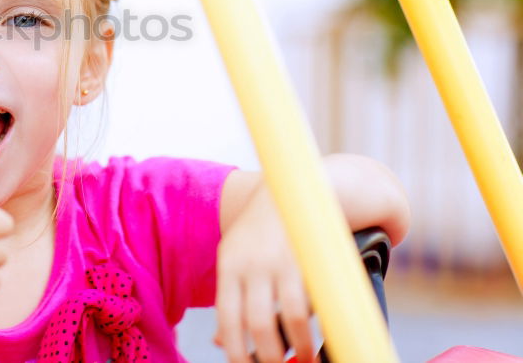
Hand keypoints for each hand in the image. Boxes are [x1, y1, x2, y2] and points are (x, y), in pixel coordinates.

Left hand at [213, 186, 315, 362]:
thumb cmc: (259, 235)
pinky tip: (319, 337)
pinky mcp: (310, 259)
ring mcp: (284, 261)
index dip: (235, 349)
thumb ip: (230, 298)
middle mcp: (253, 263)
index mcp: (229, 265)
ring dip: (299, 347)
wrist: (289, 192)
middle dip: (269, 356)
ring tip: (305, 359)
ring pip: (290, 317)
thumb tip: (220, 343)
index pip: (227, 317)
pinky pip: (314, 301)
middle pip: (258, 323)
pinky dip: (317, 326)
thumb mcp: (234, 259)